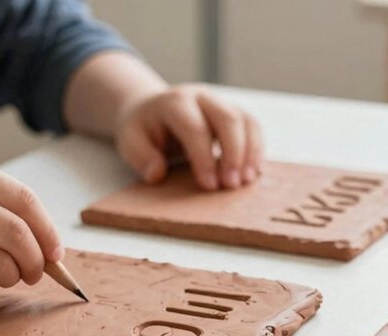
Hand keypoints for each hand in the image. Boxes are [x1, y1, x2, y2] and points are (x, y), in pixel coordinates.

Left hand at [114, 84, 263, 190]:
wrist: (151, 111)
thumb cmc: (143, 130)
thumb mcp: (130, 142)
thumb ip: (141, 157)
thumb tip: (157, 174)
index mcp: (174, 102)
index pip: (195, 127)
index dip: (204, 157)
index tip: (209, 185)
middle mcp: (201, 97)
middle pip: (228, 118)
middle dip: (234, 153)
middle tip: (231, 185)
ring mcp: (220, 102)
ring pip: (246, 120)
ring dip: (250, 151)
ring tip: (247, 181)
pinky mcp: (233, 112)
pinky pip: (253, 126)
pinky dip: (257, 148)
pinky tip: (253, 171)